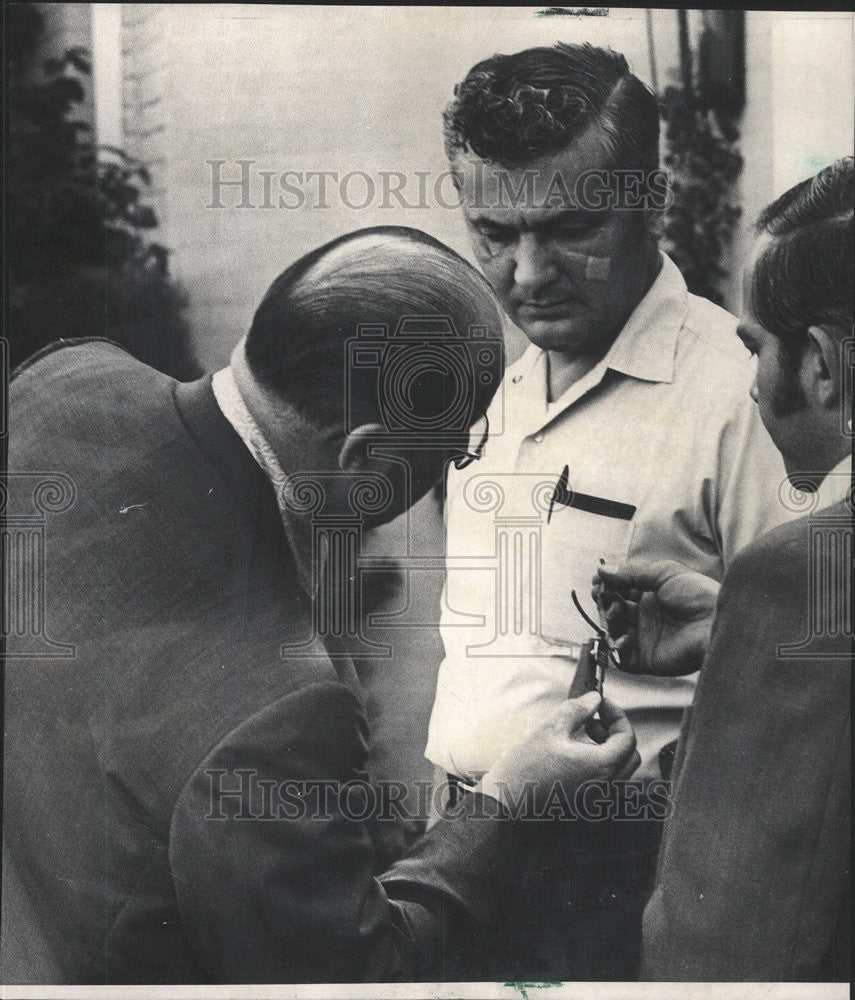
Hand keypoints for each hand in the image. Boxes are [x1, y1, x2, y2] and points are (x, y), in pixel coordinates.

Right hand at [476, 692, 638, 813]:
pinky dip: (600, 765)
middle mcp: (606, 787)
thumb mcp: (551, 729)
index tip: (601, 705)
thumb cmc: (525, 770)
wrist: (506, 804)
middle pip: (629, 755)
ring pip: (619, 769)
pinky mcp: (587, 806)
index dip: (617, 715)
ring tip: (582, 735)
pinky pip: (607, 783)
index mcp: (601, 767)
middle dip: (615, 732)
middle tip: (593, 718)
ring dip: (608, 748)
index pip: (627, 737)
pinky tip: (576, 755)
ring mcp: (598, 800)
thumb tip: (593, 699)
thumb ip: (577, 709)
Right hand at [593, 559, 719, 675]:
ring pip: (615, 632)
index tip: (596, 580)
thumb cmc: (696, 594)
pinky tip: (626, 637)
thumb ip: (630, 572)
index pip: (620, 591)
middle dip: (605, 602)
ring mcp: (646, 638)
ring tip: (617, 613)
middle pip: (614, 610)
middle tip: (604, 596)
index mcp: (651, 595)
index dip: (607, 586)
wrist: (714, 623)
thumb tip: (602, 570)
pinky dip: (618, 648)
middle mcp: (646, 617)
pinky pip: (623, 658)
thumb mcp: (663, 573)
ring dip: (610, 622)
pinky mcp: (648, 659)